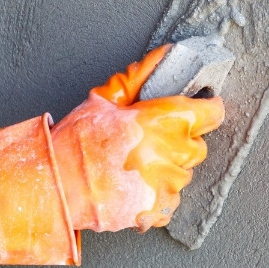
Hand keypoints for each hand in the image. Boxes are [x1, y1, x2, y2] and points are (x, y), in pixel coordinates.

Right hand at [51, 46, 224, 231]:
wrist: (56, 185)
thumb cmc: (76, 142)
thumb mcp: (104, 100)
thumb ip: (139, 78)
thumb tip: (165, 56)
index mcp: (162, 121)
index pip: (212, 113)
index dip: (206, 109)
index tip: (200, 109)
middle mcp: (170, 154)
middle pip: (198, 146)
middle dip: (179, 142)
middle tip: (150, 141)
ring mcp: (165, 185)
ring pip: (183, 174)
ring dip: (167, 169)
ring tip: (135, 165)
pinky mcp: (157, 210)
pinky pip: (170, 200)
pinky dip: (156, 195)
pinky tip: (133, 185)